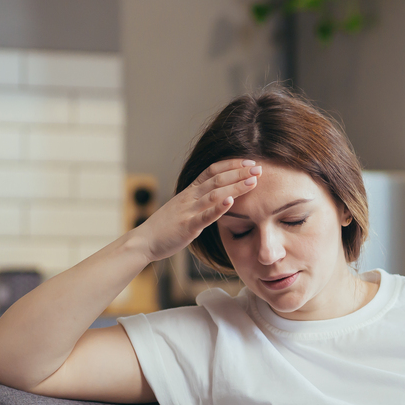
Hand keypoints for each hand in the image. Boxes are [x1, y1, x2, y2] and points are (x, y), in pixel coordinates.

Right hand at [134, 158, 262, 262]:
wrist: (144, 241)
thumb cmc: (166, 226)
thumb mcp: (184, 207)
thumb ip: (200, 200)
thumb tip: (220, 195)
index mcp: (190, 191)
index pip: (212, 171)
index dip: (232, 165)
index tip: (250, 163)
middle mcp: (189, 197)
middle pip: (217, 179)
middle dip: (240, 173)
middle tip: (260, 169)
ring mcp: (188, 211)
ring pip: (214, 194)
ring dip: (235, 186)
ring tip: (253, 182)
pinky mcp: (187, 226)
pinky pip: (204, 216)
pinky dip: (218, 208)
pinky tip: (231, 201)